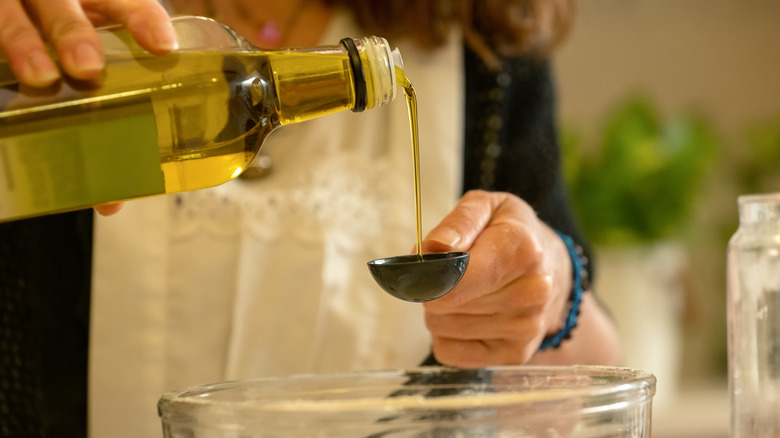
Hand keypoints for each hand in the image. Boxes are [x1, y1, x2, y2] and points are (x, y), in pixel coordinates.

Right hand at [0, 0, 176, 87]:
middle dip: (73, 32)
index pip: (124, 0)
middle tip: (87, 67)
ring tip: (41, 76)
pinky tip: (8, 72)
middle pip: (61, 3)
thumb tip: (154, 89)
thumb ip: (117, 49)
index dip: (144, 18)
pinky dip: (2, 49)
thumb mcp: (93, 24)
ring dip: (24, 42)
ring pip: (12, 13)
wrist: (21, 5)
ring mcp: (14, 0)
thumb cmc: (64, 20)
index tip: (163, 47)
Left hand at [421, 190, 571, 367]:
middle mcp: (531, 292)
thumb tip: (434, 248)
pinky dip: (446, 335)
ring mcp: (526, 328)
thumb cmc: (510, 233)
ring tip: (465, 292)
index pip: (458, 277)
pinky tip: (468, 316)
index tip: (423, 267)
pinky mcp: (515, 355)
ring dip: (441, 310)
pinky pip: (447, 351)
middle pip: (443, 303)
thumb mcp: (487, 207)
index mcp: (523, 250)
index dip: (429, 274)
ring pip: (441, 326)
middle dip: (436, 287)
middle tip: (453, 273)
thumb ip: (458, 222)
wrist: (551, 268)